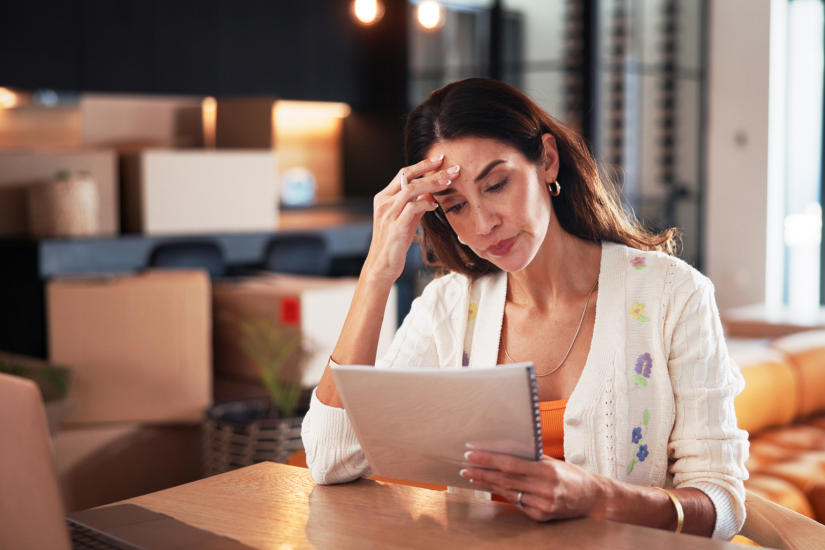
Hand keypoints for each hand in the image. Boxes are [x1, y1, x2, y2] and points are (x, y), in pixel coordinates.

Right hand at [363, 156, 459, 281]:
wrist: (382, 265)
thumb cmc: (395, 242)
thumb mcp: (406, 219)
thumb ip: (416, 204)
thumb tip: (432, 192)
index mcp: (384, 197)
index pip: (403, 173)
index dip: (422, 164)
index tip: (440, 158)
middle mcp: (384, 203)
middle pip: (408, 178)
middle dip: (433, 171)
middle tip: (453, 168)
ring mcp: (388, 214)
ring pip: (410, 190)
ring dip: (432, 184)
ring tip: (449, 182)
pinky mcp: (395, 227)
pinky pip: (412, 208)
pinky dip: (425, 203)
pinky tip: (436, 205)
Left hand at [460, 449, 607, 521]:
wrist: (591, 498)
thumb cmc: (570, 474)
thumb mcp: (552, 461)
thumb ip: (530, 457)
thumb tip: (503, 448)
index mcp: (546, 471)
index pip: (510, 464)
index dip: (489, 459)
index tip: (472, 453)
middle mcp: (544, 489)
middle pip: (505, 480)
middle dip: (482, 473)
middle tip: (465, 467)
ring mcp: (543, 505)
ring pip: (508, 493)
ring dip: (488, 485)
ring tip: (473, 477)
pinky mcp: (541, 516)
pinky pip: (518, 504)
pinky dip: (504, 495)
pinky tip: (492, 488)